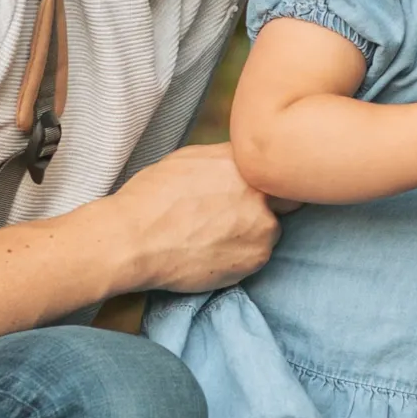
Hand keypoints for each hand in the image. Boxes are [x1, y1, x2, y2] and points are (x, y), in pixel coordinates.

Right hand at [102, 143, 279, 293]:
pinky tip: (211, 252)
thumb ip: (224, 160)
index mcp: (244, 163)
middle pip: (282, 200)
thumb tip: (241, 162)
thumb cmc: (152, 197)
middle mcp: (261, 191)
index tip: (253, 190)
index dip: (266, 181)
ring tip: (213, 237)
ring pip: (269, 230)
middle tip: (232, 215)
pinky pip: (257, 255)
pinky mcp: (256, 258)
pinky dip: (240, 256)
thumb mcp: (189, 159)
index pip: (277, 169)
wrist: (134, 240)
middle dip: (264, 206)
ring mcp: (263, 226)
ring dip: (252, 234)